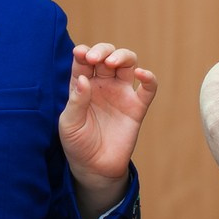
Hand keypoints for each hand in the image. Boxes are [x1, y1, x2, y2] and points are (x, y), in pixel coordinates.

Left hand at [59, 43, 157, 204]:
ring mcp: (121, 93)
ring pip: (128, 63)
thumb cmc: (77, 144)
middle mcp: (103, 85)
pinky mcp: (137, 107)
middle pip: (107, 55)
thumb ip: (76, 101)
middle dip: (102, 50)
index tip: (81, 54)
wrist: (95, 168)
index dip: (84, 52)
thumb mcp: (69, 124)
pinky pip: (148, 88)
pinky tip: (142, 74)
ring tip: (112, 63)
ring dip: (123, 56)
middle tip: (95, 59)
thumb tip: (84, 79)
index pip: (84, 60)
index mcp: (83, 85)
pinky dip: (149, 78)